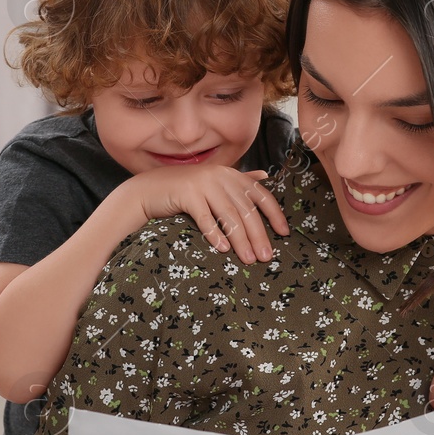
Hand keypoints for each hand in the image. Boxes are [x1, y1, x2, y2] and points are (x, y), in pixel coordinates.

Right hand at [124, 166, 289, 263]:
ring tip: (248, 259)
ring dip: (240, 240)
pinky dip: (215, 234)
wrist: (149, 190)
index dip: (274, 214)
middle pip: (246, 209)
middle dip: (258, 235)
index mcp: (231, 175)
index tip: (284, 234)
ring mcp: (203, 184)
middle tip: (266, 257)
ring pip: (228, 215)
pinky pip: (204, 217)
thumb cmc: (185, 190)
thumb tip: (266, 176)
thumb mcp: (215, 182)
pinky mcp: (186, 194)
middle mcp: (220, 177)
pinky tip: (223, 249)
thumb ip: (239, 180)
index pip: (261, 195)